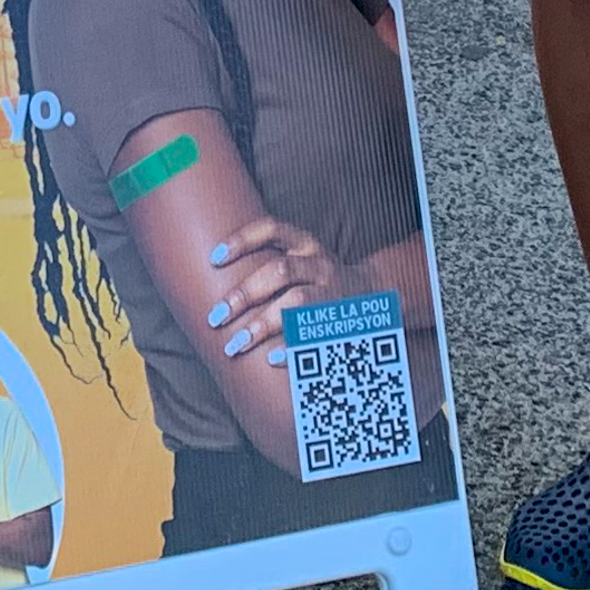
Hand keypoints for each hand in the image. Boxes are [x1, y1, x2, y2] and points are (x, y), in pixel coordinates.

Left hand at [204, 214, 350, 361]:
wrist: (377, 295)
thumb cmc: (320, 278)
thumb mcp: (301, 258)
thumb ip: (268, 260)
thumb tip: (212, 272)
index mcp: (306, 244)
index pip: (272, 229)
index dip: (242, 240)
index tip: (213, 259)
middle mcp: (320, 264)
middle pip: (279, 272)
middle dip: (245, 294)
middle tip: (216, 317)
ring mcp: (334, 292)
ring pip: (297, 303)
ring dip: (263, 324)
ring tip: (235, 345)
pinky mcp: (344, 320)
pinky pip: (317, 334)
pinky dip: (293, 348)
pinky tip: (270, 360)